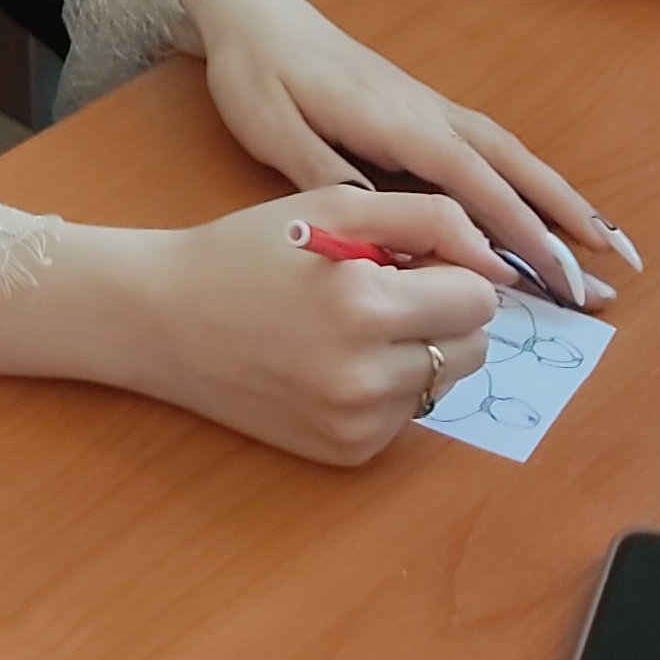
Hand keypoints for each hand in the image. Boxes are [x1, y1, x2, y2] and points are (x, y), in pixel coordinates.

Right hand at [124, 189, 505, 462]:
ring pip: (443, 383)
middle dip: (443, 315)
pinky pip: (406, 416)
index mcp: (364, 304)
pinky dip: (386, 388)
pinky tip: (332, 362)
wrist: (161, 320)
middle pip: (474, 348)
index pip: (479, 299)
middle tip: (382, 293)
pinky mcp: (346, 454)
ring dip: (417, 352)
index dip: (449, 272)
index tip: (406, 262)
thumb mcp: (332, 205)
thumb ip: (427, 218)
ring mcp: (356, 424)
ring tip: (350, 327)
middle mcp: (366, 376)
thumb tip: (497, 259)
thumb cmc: (244, 252)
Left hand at [182, 0, 628, 304]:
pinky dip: (533, 178)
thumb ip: (328, 179)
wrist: (254, 14)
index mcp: (394, 119)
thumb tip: (385, 232)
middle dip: (566, 217)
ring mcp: (433, 107)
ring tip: (609, 242)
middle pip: (512, 165)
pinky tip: (551, 206)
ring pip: (512, 154)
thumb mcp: (273, 132)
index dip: (512, 228)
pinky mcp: (427, 110)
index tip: (550, 276)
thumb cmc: (258, 75)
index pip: (469, 180)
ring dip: (562, 197)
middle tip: (617, 266)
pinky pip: (494, 149)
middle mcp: (428, 111)